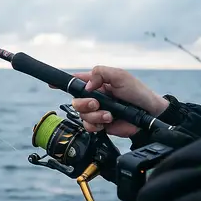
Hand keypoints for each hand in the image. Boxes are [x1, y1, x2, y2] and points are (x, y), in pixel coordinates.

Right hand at [53, 65, 168, 136]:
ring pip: (81, 115)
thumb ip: (100, 73)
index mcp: (96, 83)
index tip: (51, 85)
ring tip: (109, 114)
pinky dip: (96, 125)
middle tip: (96, 103)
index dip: (62, 83)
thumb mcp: (120, 75)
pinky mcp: (100, 124)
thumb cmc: (137, 92)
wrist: (149, 113)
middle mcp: (93, 97)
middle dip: (84, 103)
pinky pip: (88, 127)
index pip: (75, 81)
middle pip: (74, 101)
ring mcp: (96, 111)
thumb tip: (87, 86)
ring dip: (94, 115)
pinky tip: (108, 122)